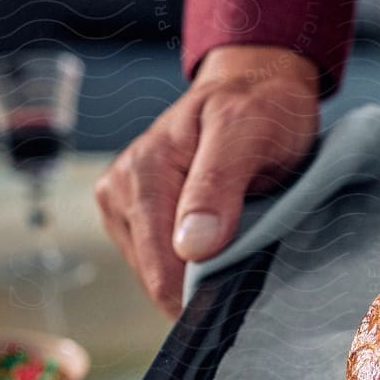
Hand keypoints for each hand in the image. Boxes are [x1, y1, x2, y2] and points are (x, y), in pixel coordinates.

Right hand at [94, 44, 319, 313]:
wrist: (256, 87)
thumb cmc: (259, 106)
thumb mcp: (249, 131)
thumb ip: (218, 184)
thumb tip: (191, 248)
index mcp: (143, 171)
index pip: (161, 267)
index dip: (202, 292)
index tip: (244, 291)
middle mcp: (120, 189)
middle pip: (157, 277)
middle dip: (203, 283)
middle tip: (252, 258)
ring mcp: (123, 205)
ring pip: (159, 275)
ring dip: (199, 274)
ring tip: (239, 243)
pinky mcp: (134, 217)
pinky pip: (162, 263)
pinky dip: (193, 266)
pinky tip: (220, 245)